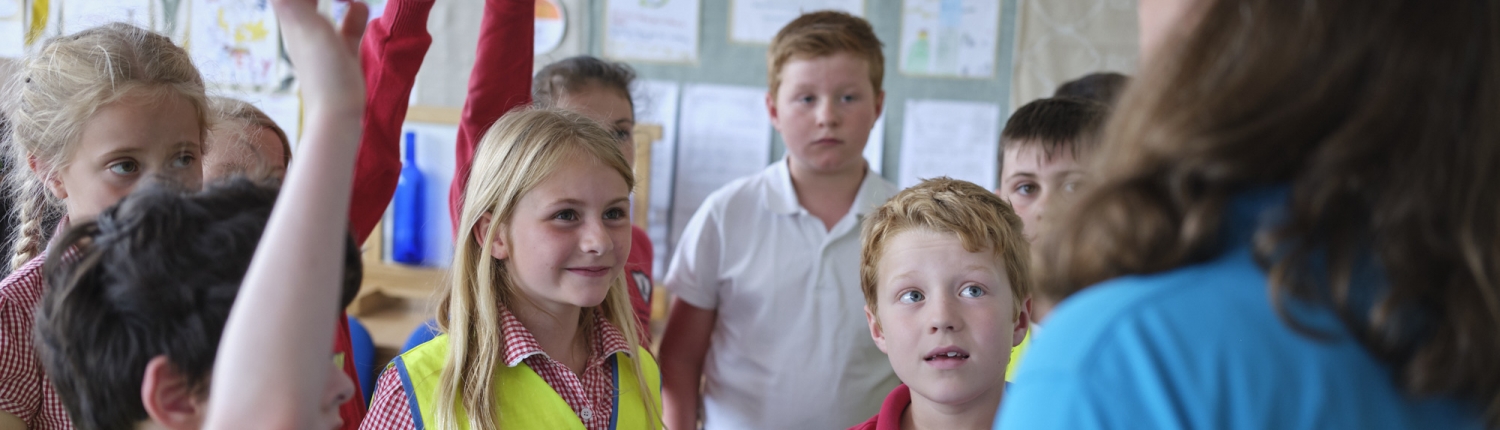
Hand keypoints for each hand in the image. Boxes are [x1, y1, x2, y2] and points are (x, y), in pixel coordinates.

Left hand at [273, 0, 367, 116]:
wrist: (337, 114)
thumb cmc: (323, 72)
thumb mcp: (308, 29)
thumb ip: (291, 4)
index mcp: (292, 16)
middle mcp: (304, 25)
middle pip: (309, 0)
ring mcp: (324, 39)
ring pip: (326, 6)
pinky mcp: (342, 52)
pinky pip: (348, 26)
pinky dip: (355, 13)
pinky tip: (363, 8)